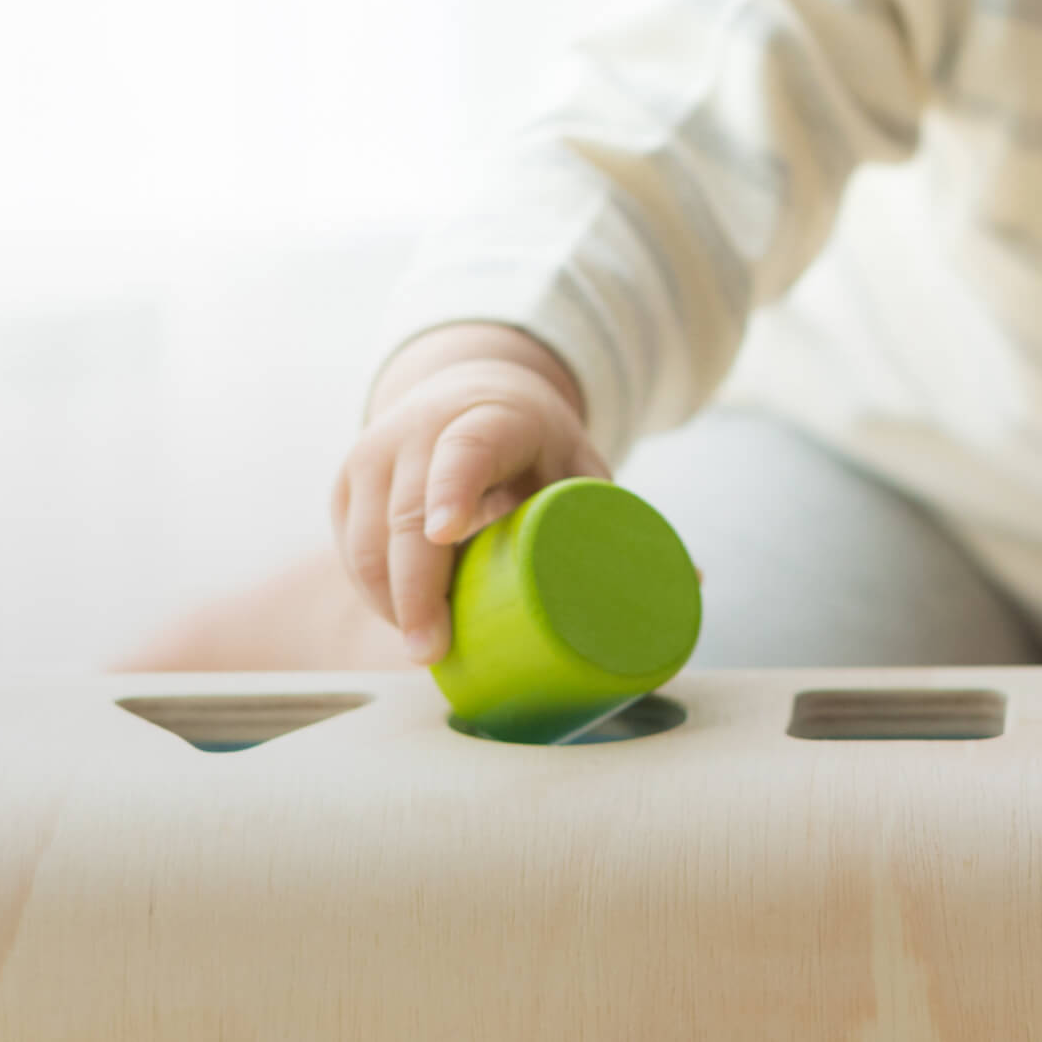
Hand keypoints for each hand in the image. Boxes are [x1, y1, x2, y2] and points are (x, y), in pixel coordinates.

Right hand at [332, 332, 606, 665]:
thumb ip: (622, 519)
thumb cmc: (536, 447)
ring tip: (424, 649)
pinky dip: (372, 590)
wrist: (469, 390)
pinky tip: (400, 622)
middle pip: (406, 511)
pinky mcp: (349, 482)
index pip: (463, 450)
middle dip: (415, 588)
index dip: (454, 489)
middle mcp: (421, 428)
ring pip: (367, 536)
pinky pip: (350, 545)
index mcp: (491, 416)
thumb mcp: (577, 466)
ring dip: (389, 600)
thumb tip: (693, 581)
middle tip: (433, 651)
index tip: (450, 534)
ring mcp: (376, 452)